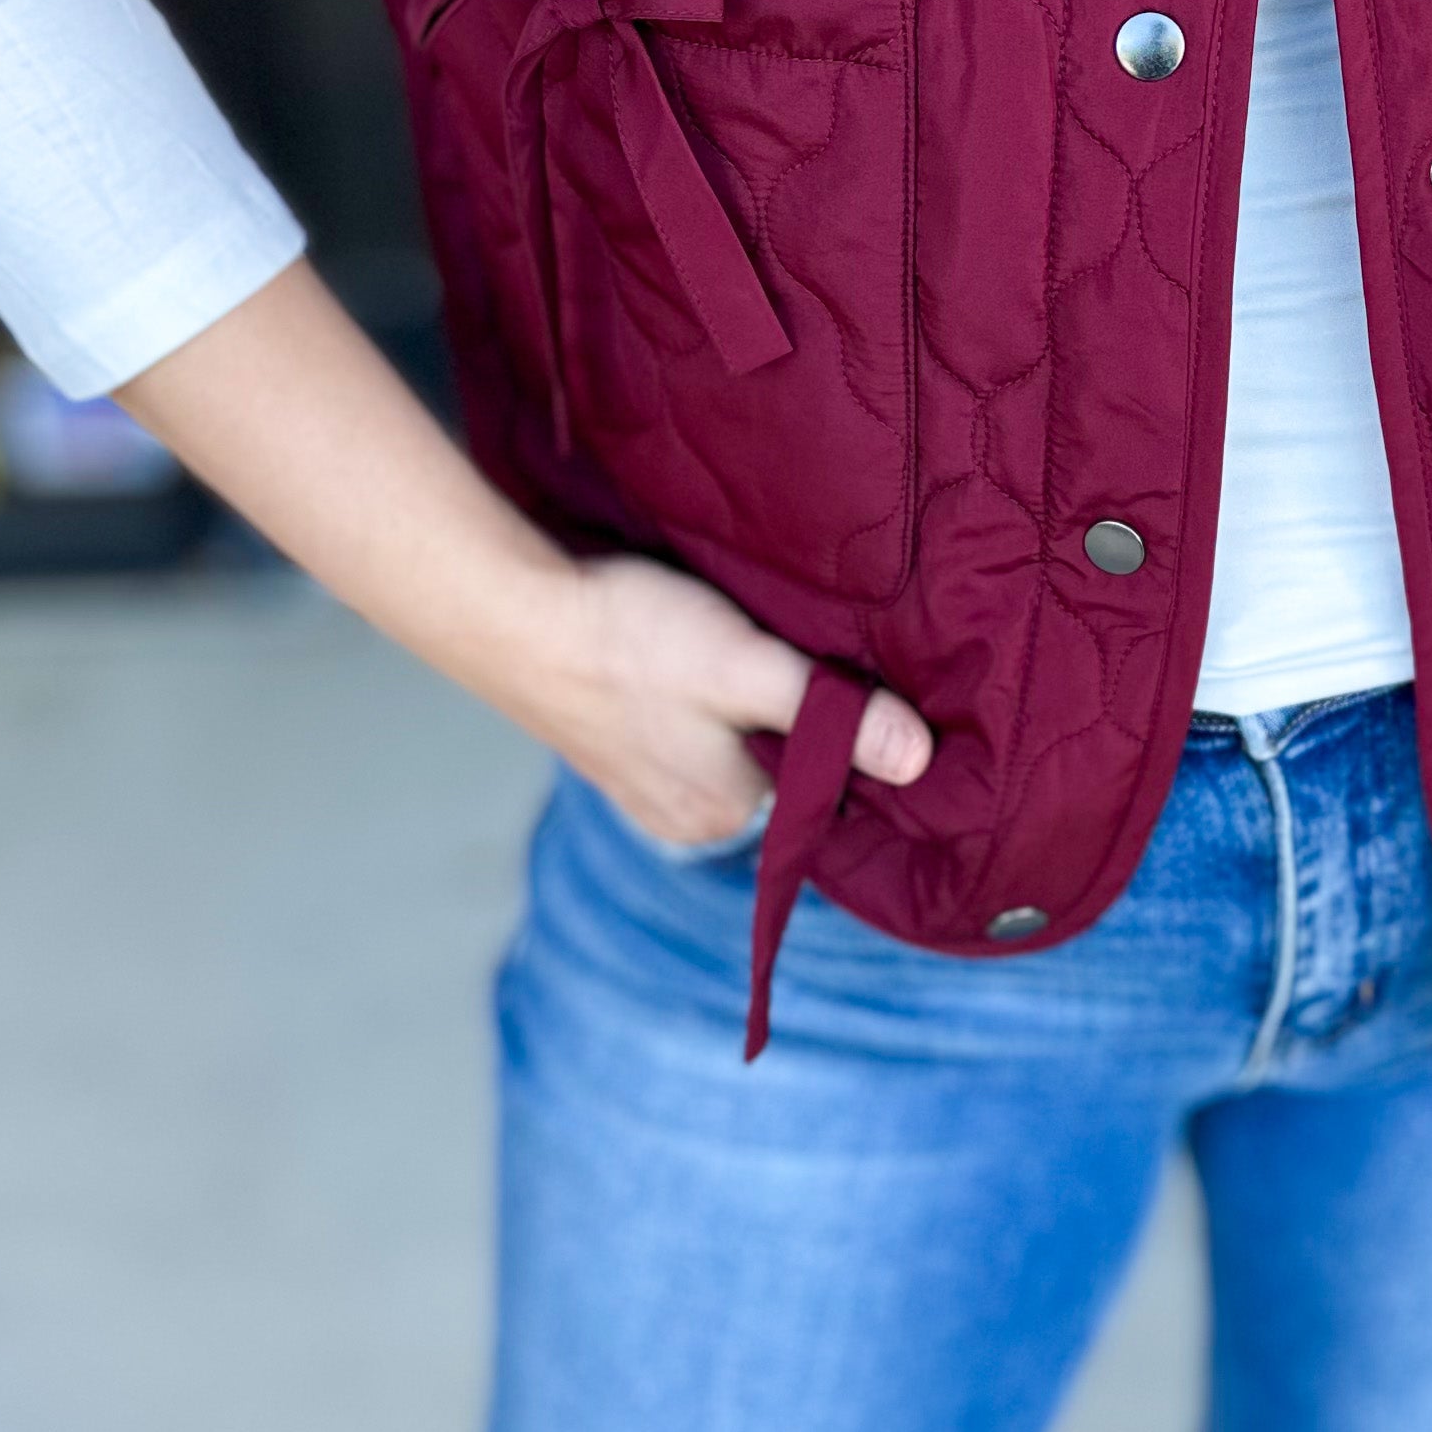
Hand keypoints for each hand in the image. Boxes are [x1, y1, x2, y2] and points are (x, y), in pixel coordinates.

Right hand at [490, 549, 932, 848]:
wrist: (511, 613)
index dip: (843, 729)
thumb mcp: (747, 668)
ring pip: (728, 745)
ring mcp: (643, 787)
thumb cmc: (629, 639)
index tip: (848, 673)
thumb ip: (829, 714)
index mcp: (726, 813)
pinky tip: (688, 654)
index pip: (820, 784)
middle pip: (775, 764)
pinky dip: (696, 699)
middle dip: (789, 714)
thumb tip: (920, 760)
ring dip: (742, 702)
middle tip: (790, 646)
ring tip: (739, 645)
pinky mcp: (612, 747)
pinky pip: (683, 732)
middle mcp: (687, 818)